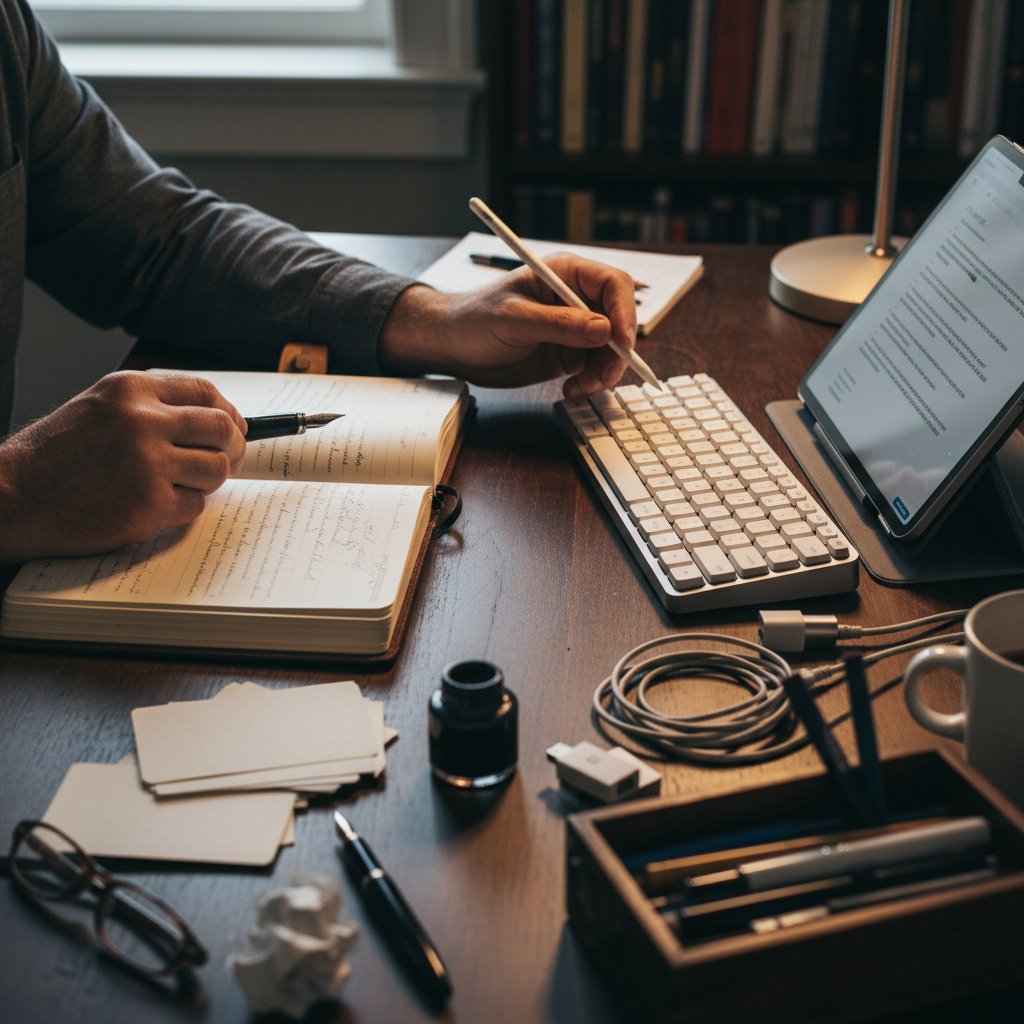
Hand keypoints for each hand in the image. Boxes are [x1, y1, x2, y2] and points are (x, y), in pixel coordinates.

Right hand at [0, 371, 246, 564]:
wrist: (14, 495)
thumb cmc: (57, 455)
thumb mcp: (100, 407)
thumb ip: (151, 405)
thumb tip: (217, 416)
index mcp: (131, 390)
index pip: (205, 392)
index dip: (229, 413)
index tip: (234, 428)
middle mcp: (142, 420)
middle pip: (222, 429)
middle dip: (234, 447)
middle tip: (229, 461)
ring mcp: (148, 463)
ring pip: (217, 469)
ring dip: (208, 481)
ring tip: (183, 485)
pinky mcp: (149, 503)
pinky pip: (196, 505)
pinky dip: (184, 508)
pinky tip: (157, 505)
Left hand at [379, 254, 638, 394]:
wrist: (454, 346)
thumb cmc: (475, 320)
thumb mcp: (514, 320)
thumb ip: (559, 324)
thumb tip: (604, 329)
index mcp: (565, 274)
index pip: (614, 285)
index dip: (625, 312)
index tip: (622, 343)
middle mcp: (576, 299)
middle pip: (619, 321)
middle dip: (617, 351)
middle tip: (603, 378)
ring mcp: (574, 328)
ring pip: (610, 349)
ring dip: (604, 372)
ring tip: (581, 388)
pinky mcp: (568, 353)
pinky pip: (594, 368)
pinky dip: (590, 382)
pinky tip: (571, 390)